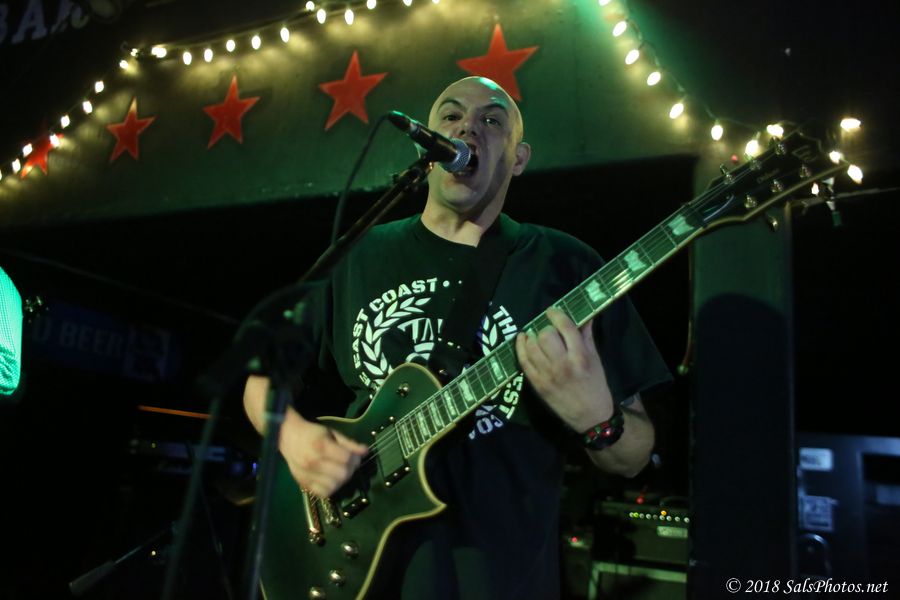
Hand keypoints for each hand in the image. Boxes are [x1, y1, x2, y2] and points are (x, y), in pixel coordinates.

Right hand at [243, 375, 367, 497]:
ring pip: (335, 486)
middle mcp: (313, 463)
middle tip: (348, 464)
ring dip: (342, 480)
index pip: (346, 459)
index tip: (355, 455)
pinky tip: (331, 479)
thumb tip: (365, 451)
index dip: (355, 458)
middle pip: (342, 475)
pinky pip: (323, 493)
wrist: (287, 437)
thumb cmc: (312, 433)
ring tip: (340, 471)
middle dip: (350, 469)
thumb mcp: (332, 433)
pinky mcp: (303, 484)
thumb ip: (349, 443)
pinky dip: (331, 488)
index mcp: (321, 447)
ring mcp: (307, 475)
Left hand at [515, 307, 614, 431]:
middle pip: (545, 335)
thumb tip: (584, 316)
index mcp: (581, 357)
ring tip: (535, 337)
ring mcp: (548, 376)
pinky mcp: (537, 385)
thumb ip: (587, 337)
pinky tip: (522, 340)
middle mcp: (563, 365)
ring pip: (532, 347)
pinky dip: (520, 348)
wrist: (591, 417)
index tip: (551, 311)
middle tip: (549, 332)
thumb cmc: (596, 386)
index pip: (565, 327)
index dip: (556, 315)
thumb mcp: (596, 360)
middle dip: (545, 329)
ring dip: (532, 338)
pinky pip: (523, 362)